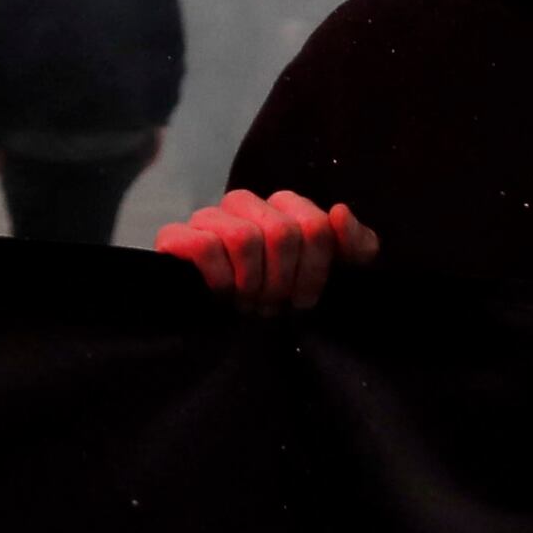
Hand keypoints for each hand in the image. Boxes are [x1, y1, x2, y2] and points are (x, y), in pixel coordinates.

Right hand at [156, 190, 381, 314]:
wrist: (230, 328)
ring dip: (251, 283)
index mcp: (283, 206)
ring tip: (248, 304)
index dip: (315, 270)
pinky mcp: (175, 237)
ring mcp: (208, 218)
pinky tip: (222, 295)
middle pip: (281, 232)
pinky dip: (221, 278)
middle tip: (274, 306)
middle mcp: (245, 204)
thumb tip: (338, 212)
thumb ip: (356, 245)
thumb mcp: (337, 275)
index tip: (305, 300)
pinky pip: (204, 246)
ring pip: (243, 237)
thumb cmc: (285, 296)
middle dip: (282, 281)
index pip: (315, 225)